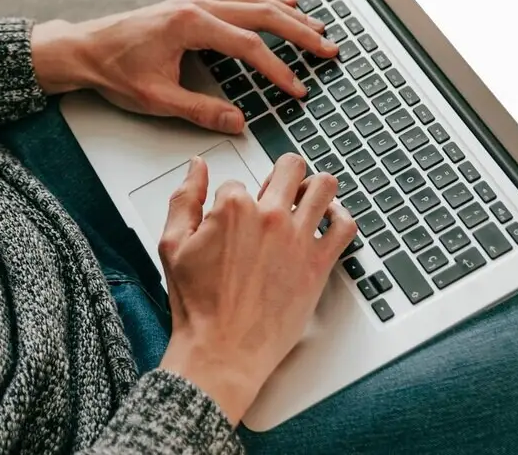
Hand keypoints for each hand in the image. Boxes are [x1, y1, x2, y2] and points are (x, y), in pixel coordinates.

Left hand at [31, 0, 339, 133]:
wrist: (84, 49)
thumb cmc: (114, 71)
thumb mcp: (156, 99)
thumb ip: (201, 112)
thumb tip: (238, 122)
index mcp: (190, 26)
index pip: (249, 47)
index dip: (278, 70)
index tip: (297, 89)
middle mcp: (197, 6)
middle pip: (262, 14)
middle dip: (300, 32)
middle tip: (329, 48)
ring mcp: (195, 0)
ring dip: (288, 13)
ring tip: (316, 26)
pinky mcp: (192, 3)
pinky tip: (280, 3)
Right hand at [156, 153, 358, 424]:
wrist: (222, 351)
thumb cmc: (198, 306)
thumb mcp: (173, 245)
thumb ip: (184, 199)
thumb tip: (196, 168)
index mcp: (234, 209)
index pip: (239, 181)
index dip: (233, 199)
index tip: (232, 219)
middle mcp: (271, 217)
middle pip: (290, 167)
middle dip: (282, 175)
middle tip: (276, 192)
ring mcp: (299, 238)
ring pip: (323, 185)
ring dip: (314, 187)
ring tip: (306, 199)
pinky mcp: (318, 263)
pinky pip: (345, 226)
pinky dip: (340, 218)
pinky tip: (328, 222)